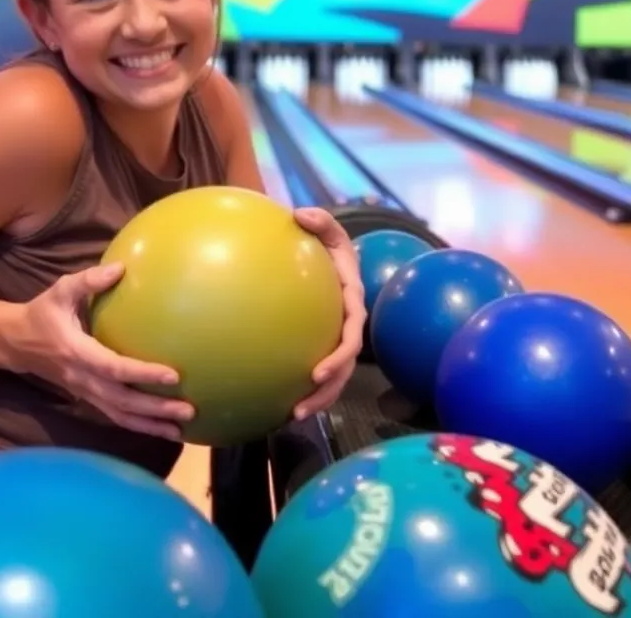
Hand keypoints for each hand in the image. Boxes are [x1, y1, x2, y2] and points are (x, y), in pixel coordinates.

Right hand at [5, 262, 193, 440]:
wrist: (15, 342)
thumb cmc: (43, 313)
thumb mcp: (60, 290)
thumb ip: (89, 280)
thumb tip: (121, 267)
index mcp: (77, 352)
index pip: (114, 368)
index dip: (142, 374)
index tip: (173, 375)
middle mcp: (82, 378)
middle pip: (121, 401)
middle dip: (155, 409)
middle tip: (188, 410)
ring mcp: (84, 392)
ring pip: (119, 415)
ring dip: (150, 424)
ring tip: (181, 431)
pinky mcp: (88, 397)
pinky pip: (114, 415)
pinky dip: (138, 425)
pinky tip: (161, 428)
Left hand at [291, 207, 365, 420]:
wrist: (327, 258)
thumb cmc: (328, 244)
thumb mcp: (329, 230)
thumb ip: (320, 221)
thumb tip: (301, 214)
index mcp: (353, 303)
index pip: (351, 336)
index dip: (339, 356)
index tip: (318, 371)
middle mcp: (349, 326)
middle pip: (344, 368)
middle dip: (326, 392)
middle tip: (301, 409)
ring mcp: (337, 338)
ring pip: (333, 378)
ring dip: (317, 399)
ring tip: (292, 415)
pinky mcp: (322, 343)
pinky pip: (316, 370)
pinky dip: (303, 386)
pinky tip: (278, 400)